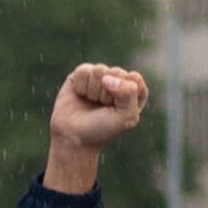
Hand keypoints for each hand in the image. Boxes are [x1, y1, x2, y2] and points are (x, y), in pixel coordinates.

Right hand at [46, 65, 149, 193]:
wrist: (73, 137)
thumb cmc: (103, 129)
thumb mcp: (126, 116)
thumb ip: (129, 92)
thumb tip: (106, 77)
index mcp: (133, 91)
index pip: (134, 78)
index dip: (124, 94)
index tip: (117, 110)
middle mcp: (117, 81)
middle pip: (117, 72)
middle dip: (108, 93)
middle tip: (102, 107)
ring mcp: (98, 77)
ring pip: (99, 70)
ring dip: (94, 90)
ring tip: (91, 102)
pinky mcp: (80, 75)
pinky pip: (84, 70)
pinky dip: (81, 86)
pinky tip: (80, 95)